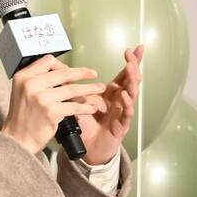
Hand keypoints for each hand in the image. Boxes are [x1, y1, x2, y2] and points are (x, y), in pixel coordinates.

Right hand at [1, 55, 105, 155]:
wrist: (17, 139)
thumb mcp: (22, 91)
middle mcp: (31, 84)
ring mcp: (41, 98)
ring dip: (89, 89)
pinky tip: (91, 108)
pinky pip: (73, 106)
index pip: (47, 61)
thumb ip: (38, 80)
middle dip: (82, 73)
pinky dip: (85, 107)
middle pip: (63, 73)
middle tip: (93, 73)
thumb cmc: (21, 116)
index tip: (72, 70)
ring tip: (99, 89)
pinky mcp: (51, 111)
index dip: (62, 64)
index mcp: (23, 76)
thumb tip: (62, 73)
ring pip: (71, 89)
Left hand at [75, 45, 143, 164]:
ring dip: (132, 82)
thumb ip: (74, 86)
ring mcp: (122, 113)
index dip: (130, 61)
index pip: (123, 74)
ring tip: (132, 71)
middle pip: (131, 81)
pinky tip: (125, 96)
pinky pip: (126, 114)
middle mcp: (120, 101)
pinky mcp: (121, 126)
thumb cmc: (86, 124)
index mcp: (111, 94)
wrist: (88, 148)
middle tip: (133, 56)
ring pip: (132, 95)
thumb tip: (61, 69)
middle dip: (134, 67)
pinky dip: (126, 104)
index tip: (135, 48)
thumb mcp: (78, 101)